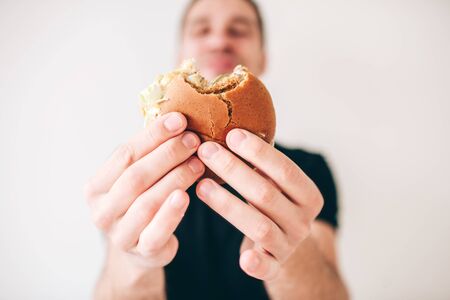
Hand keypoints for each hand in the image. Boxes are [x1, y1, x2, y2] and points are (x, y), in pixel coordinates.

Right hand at [84, 112, 203, 268]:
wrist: (142, 245)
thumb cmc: (141, 200)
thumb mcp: (138, 176)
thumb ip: (148, 153)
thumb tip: (177, 118)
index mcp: (96, 186)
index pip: (125, 155)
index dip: (153, 135)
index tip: (180, 120)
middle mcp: (102, 210)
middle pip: (136, 176)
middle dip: (167, 155)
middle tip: (193, 140)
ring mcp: (119, 234)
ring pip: (147, 201)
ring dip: (175, 178)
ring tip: (198, 163)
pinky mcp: (141, 251)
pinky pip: (156, 232)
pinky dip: (172, 213)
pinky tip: (187, 195)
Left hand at [195, 129, 323, 280]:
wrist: (286, 243)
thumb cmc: (274, 203)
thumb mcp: (276, 183)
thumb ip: (263, 163)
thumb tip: (230, 125)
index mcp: (309, 195)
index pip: (285, 170)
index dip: (258, 152)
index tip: (231, 134)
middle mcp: (304, 220)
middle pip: (266, 194)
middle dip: (233, 170)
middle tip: (206, 151)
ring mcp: (289, 244)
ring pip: (258, 225)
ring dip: (227, 204)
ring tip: (200, 184)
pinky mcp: (275, 266)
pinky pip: (267, 268)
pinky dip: (256, 263)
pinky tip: (242, 257)